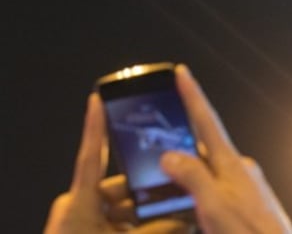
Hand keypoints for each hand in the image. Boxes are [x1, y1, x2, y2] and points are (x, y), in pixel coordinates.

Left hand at [43, 94, 187, 233]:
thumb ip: (156, 230)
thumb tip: (185, 218)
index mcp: (79, 203)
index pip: (89, 157)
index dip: (94, 127)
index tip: (97, 100)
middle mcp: (79, 208)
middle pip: (120, 190)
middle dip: (149, 195)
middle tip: (179, 194)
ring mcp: (83, 223)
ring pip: (122, 211)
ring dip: (147, 217)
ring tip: (177, 217)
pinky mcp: (87, 233)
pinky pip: (118, 224)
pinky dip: (138, 227)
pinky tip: (165, 227)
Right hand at [159, 65, 291, 233]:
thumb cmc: (251, 232)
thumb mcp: (214, 204)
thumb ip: (192, 177)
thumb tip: (170, 155)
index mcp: (232, 164)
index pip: (207, 121)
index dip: (193, 95)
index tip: (182, 72)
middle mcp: (238, 170)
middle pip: (201, 150)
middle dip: (176, 146)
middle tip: (151, 144)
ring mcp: (242, 188)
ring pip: (204, 175)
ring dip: (182, 178)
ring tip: (159, 185)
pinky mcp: (242, 205)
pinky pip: (212, 192)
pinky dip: (194, 196)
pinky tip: (183, 208)